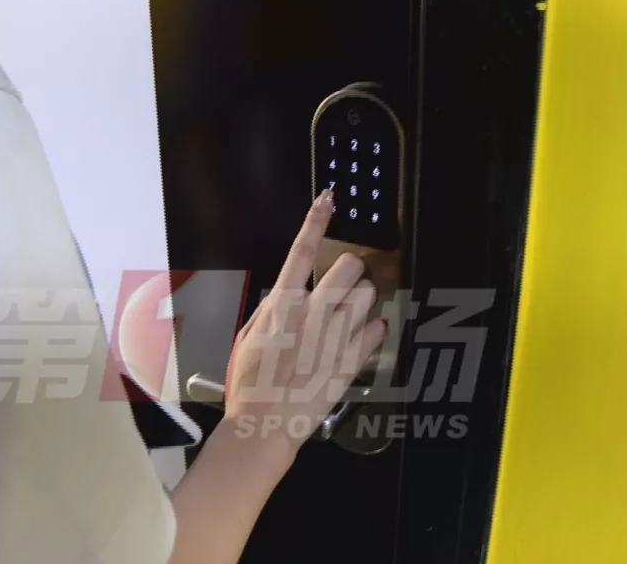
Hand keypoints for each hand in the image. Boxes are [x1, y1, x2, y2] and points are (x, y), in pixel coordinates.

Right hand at [222, 189, 387, 460]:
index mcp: (282, 304)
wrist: (264, 424)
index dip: (316, 221)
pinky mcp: (351, 359)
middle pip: (348, 267)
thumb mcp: (250, 336)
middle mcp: (311, 314)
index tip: (328, 200)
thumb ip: (272, 309)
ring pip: (368, 295)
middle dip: (349, 272)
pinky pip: (376, 328)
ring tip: (349, 316)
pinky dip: (372, 328)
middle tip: (343, 286)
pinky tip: (357, 337)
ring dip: (362, 299)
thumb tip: (287, 293)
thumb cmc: (251, 384)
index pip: (301, 250)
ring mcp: (335, 336)